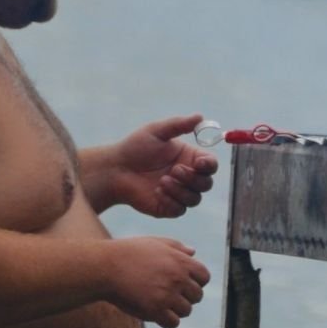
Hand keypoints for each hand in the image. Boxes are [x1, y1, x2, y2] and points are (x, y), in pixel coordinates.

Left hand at [99, 114, 218, 217]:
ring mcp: (178, 194)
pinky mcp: (168, 208)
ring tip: (162, 180)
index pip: (211, 165)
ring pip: (195, 199)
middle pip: (206, 184)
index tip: (200, 163)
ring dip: (181, 190)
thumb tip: (200, 117)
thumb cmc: (134, 148)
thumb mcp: (156, 131)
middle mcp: (187, 177)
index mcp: (189, 158)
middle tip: (174, 170)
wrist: (115, 169)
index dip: (209, 165)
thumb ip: (178, 125)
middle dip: (192, 178)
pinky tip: (157, 191)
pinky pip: (180, 210)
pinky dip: (171, 201)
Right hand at [105, 237, 211, 327]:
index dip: (197, 282)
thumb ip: (176, 247)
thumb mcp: (154, 242)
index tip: (184, 284)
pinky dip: (167, 321)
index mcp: (180, 261)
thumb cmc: (128, 252)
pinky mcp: (155, 309)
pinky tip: (158, 315)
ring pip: (186, 311)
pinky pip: (173, 323)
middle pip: (197, 296)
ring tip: (162, 304)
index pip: (205, 277)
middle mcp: (178, 278)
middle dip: (187, 297)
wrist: (105, 267)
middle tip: (171, 296)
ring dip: (176, 310)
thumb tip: (193, 252)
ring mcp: (167, 294)